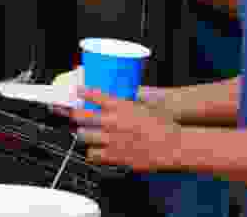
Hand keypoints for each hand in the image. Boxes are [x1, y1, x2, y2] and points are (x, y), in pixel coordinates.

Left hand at [68, 87, 183, 171]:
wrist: (173, 146)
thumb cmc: (164, 125)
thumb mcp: (147, 106)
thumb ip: (132, 102)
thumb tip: (127, 97)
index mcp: (121, 106)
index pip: (95, 95)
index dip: (83, 92)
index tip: (77, 91)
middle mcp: (113, 122)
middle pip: (83, 117)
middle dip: (75, 115)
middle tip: (73, 114)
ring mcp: (112, 139)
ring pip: (85, 136)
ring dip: (82, 134)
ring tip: (82, 133)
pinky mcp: (115, 156)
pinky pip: (94, 155)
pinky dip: (91, 152)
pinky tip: (93, 151)